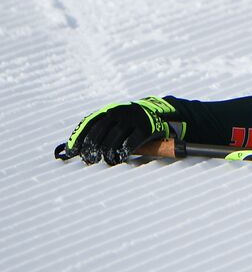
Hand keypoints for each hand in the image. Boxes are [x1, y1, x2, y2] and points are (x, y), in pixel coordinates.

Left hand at [57, 97, 179, 164]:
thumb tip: (76, 149)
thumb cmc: (131, 123)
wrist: (160, 114)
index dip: (78, 138)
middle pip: (99, 131)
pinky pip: (131, 142)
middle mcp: (119, 113)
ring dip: (107, 152)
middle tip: (90, 159)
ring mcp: (133, 120)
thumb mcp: (115, 120)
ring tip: (107, 160)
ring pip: (114, 138)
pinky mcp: (146, 128)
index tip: (71, 152)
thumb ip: (100, 130)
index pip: (88, 124)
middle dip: (92, 147)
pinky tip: (120, 158)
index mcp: (108, 111)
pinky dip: (123, 152)